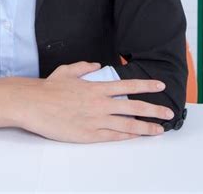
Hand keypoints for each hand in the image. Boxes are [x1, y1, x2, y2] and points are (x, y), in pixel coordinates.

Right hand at [17, 61, 172, 143]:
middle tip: (168, 112)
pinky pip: (113, 136)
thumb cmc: (49, 88)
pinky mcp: (89, 135)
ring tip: (159, 129)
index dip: (146, 85)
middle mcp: (100, 104)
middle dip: (153, 110)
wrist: (34, 104)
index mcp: (96, 88)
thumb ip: (85, 68)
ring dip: (146, 127)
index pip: (128, 86)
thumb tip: (97, 66)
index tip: (160, 85)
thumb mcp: (67, 71)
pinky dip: (127, 137)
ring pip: (127, 125)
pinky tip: (137, 137)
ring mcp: (96, 121)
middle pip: (133, 107)